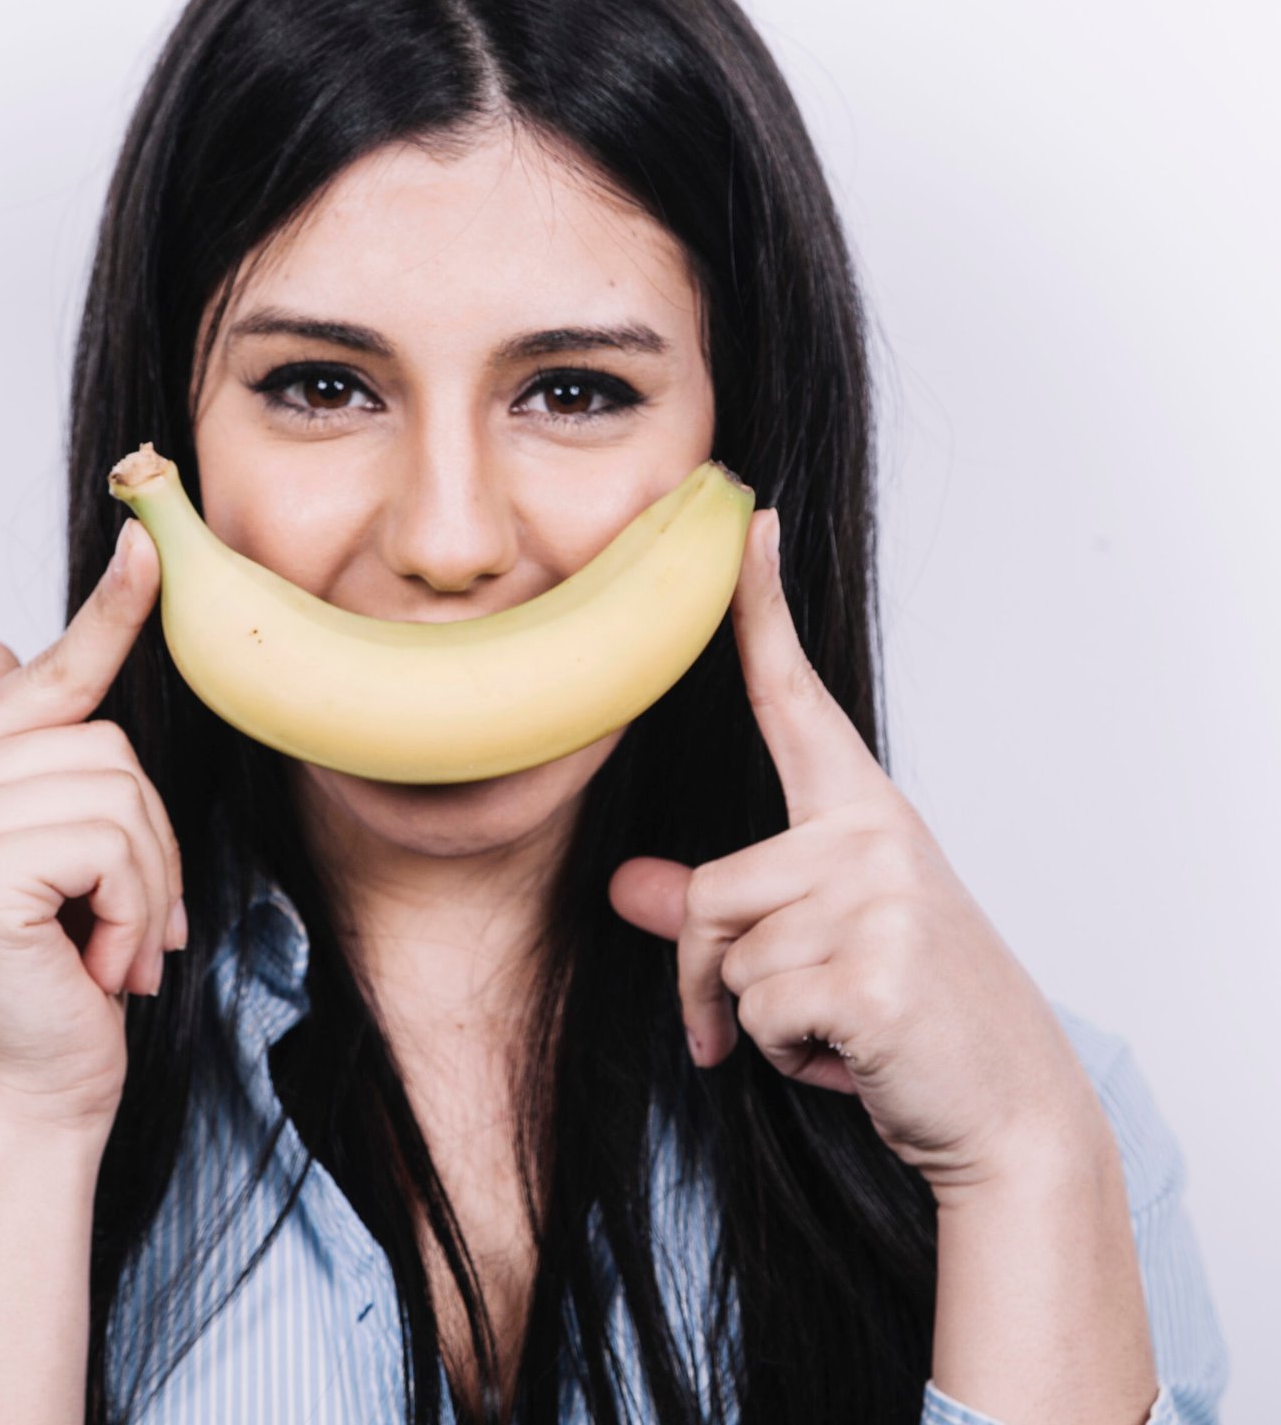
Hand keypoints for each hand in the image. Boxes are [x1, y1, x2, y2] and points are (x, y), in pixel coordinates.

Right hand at [0, 518, 185, 1137]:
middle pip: (109, 743)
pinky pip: (110, 840)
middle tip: (125, 918)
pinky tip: (97, 960)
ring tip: (112, 944)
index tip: (146, 541)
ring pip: (119, 790)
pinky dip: (133, 906)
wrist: (39, 1085)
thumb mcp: (58, 848)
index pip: (46, 677)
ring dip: (147, 882)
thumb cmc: (61, 967)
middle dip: (149, 841)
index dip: (107, 614)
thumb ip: (33, 753)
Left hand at [608, 509, 1103, 1193]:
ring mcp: (881, 898)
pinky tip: (853, 1057)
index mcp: (863, 815)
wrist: (1008, 1111)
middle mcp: (873, 836)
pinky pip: (757, 1012)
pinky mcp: (875, 971)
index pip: (796, 698)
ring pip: (728, 960)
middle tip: (781, 1020)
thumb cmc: (907, 1016)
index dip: (761, 608)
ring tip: (840, 1032)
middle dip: (711, 979)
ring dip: (759, 1022)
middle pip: (709, 894)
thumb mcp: (813, 947)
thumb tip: (624, 886)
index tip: (747, 522)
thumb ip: (716, 911)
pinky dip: (784, 1057)